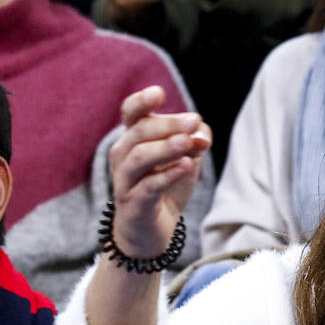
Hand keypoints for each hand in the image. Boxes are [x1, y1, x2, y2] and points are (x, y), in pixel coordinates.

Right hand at [107, 86, 211, 258]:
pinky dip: (167, 175)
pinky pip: (148, 187)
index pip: (131, 113)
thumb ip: (194, 140)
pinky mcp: (133, 204)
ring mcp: (125, 180)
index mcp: (133, 139)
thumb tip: (201, 130)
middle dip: (169, 124)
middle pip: (139, 131)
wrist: (152, 231)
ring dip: (167, 147)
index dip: (141, 101)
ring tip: (190, 142)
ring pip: (139, 157)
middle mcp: (123, 156)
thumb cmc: (166, 187)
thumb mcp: (185, 158)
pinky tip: (186, 166)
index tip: (159, 93)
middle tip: (195, 121)